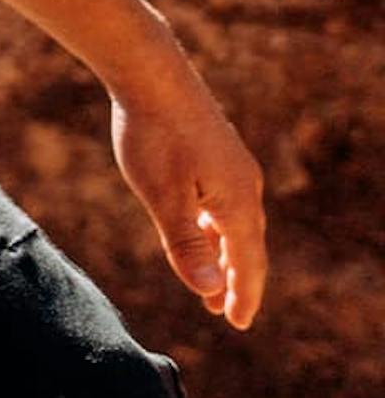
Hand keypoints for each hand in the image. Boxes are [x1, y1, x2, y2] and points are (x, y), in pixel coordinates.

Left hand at [109, 71, 266, 328]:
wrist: (151, 74)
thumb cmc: (153, 136)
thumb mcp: (163, 197)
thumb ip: (185, 245)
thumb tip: (211, 290)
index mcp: (237, 203)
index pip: (246, 262)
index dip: (242, 295)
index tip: (236, 323)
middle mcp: (245, 186)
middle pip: (246, 246)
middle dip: (235, 280)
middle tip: (224, 312)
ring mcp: (234, 168)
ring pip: (235, 224)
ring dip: (223, 254)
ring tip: (210, 280)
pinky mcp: (217, 153)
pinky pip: (224, 203)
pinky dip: (215, 226)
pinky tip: (200, 229)